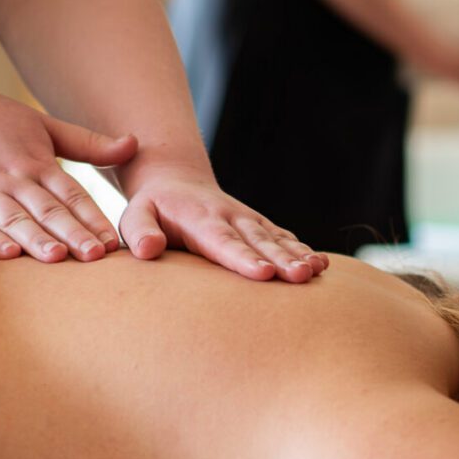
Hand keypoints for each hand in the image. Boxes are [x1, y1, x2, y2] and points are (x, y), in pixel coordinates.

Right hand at [0, 82, 136, 262]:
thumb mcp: (44, 124)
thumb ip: (89, 143)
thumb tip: (135, 144)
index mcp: (38, 161)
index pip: (72, 195)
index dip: (93, 219)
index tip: (113, 241)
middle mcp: (11, 177)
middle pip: (47, 210)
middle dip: (72, 233)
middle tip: (95, 255)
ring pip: (13, 219)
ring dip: (35, 239)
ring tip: (57, 258)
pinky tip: (7, 253)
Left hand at [116, 163, 329, 281]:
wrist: (177, 182)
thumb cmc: (153, 209)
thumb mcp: (136, 214)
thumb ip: (138, 230)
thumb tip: (148, 250)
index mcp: (199, 219)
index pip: (222, 241)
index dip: (243, 258)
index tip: (263, 273)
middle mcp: (230, 217)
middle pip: (258, 241)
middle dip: (281, 259)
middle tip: (299, 276)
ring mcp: (249, 221)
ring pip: (276, 239)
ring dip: (298, 255)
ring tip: (316, 271)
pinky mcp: (261, 226)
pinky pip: (284, 237)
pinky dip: (303, 250)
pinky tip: (322, 265)